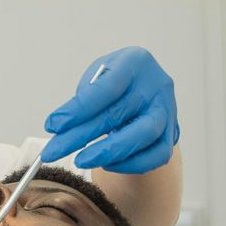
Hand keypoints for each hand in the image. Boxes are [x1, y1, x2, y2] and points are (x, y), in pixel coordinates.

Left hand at [40, 47, 178, 174]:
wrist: (145, 87)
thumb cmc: (115, 80)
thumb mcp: (98, 74)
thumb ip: (86, 96)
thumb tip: (63, 127)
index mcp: (135, 61)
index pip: (106, 88)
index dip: (77, 109)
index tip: (53, 125)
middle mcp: (156, 85)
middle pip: (118, 114)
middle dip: (80, 136)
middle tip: (53, 151)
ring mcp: (168, 110)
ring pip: (143, 136)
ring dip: (107, 153)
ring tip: (80, 160)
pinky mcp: (172, 133)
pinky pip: (156, 156)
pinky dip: (130, 164)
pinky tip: (106, 163)